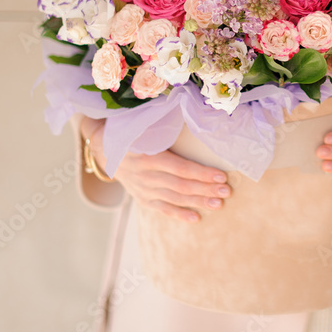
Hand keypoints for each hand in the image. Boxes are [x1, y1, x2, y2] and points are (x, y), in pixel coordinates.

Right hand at [81, 118, 231, 222]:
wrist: (105, 150)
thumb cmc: (134, 134)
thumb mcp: (145, 127)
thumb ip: (166, 126)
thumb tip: (193, 113)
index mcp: (148, 156)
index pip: (180, 168)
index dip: (201, 173)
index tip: (222, 175)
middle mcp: (145, 175)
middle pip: (181, 186)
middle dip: (206, 189)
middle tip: (227, 191)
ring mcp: (143, 189)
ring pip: (174, 198)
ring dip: (198, 202)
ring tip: (219, 204)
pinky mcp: (143, 198)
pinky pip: (162, 209)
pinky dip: (179, 214)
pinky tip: (196, 218)